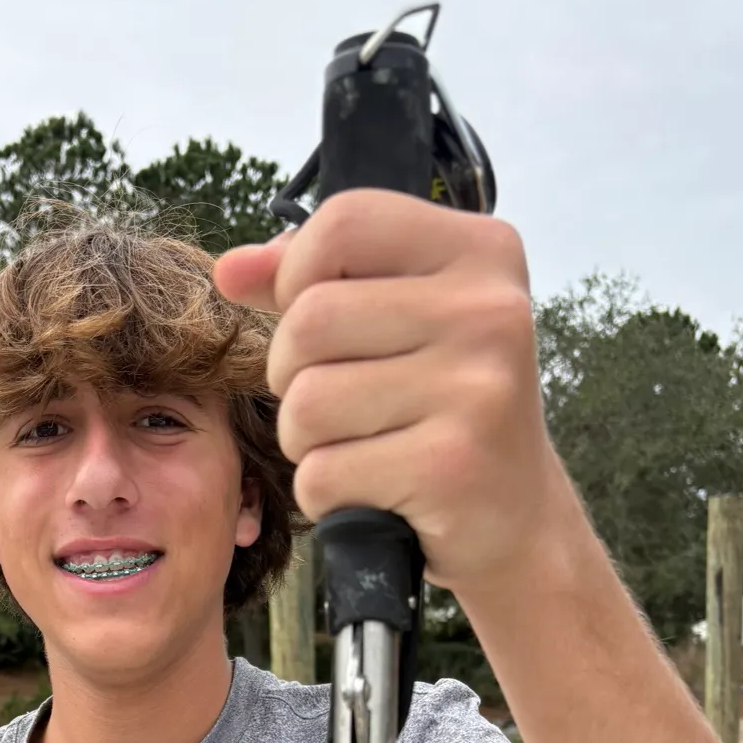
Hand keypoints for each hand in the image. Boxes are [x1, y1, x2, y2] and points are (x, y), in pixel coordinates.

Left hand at [214, 189, 576, 593]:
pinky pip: (321, 475)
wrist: (512, 519)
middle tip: (340, 405)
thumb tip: (230, 269)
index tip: (318, 321)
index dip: (297, 274)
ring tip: (363, 448)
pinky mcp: (451, 467)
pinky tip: (377, 492)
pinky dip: (328, 495)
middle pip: (309, 320)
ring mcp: (476, 389)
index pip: (344, 223)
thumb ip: (312, 284)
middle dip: (292, 376)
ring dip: (308, 443)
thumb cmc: (439, 411)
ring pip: (305, 404)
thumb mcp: (396, 324)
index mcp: (482, 253)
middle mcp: (490, 311)